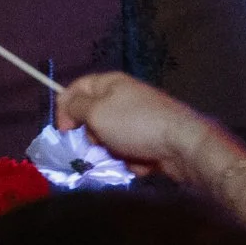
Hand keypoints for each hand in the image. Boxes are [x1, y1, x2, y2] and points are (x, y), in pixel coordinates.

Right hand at [52, 72, 226, 186]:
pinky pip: (127, 150)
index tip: (63, 130)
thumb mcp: (97, 112)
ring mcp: (138, 119)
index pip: (76, 88)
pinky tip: (142, 161)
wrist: (182, 144)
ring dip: (112, 150)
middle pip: (92, 116)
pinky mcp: (149, 139)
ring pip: (108, 138)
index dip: (64, 107)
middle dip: (92, 134)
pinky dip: (131, 158)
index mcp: (110, 83)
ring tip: (125, 153)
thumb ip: (75, 107)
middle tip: (99, 141)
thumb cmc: (134, 124)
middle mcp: (123, 98)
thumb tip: (68, 105)